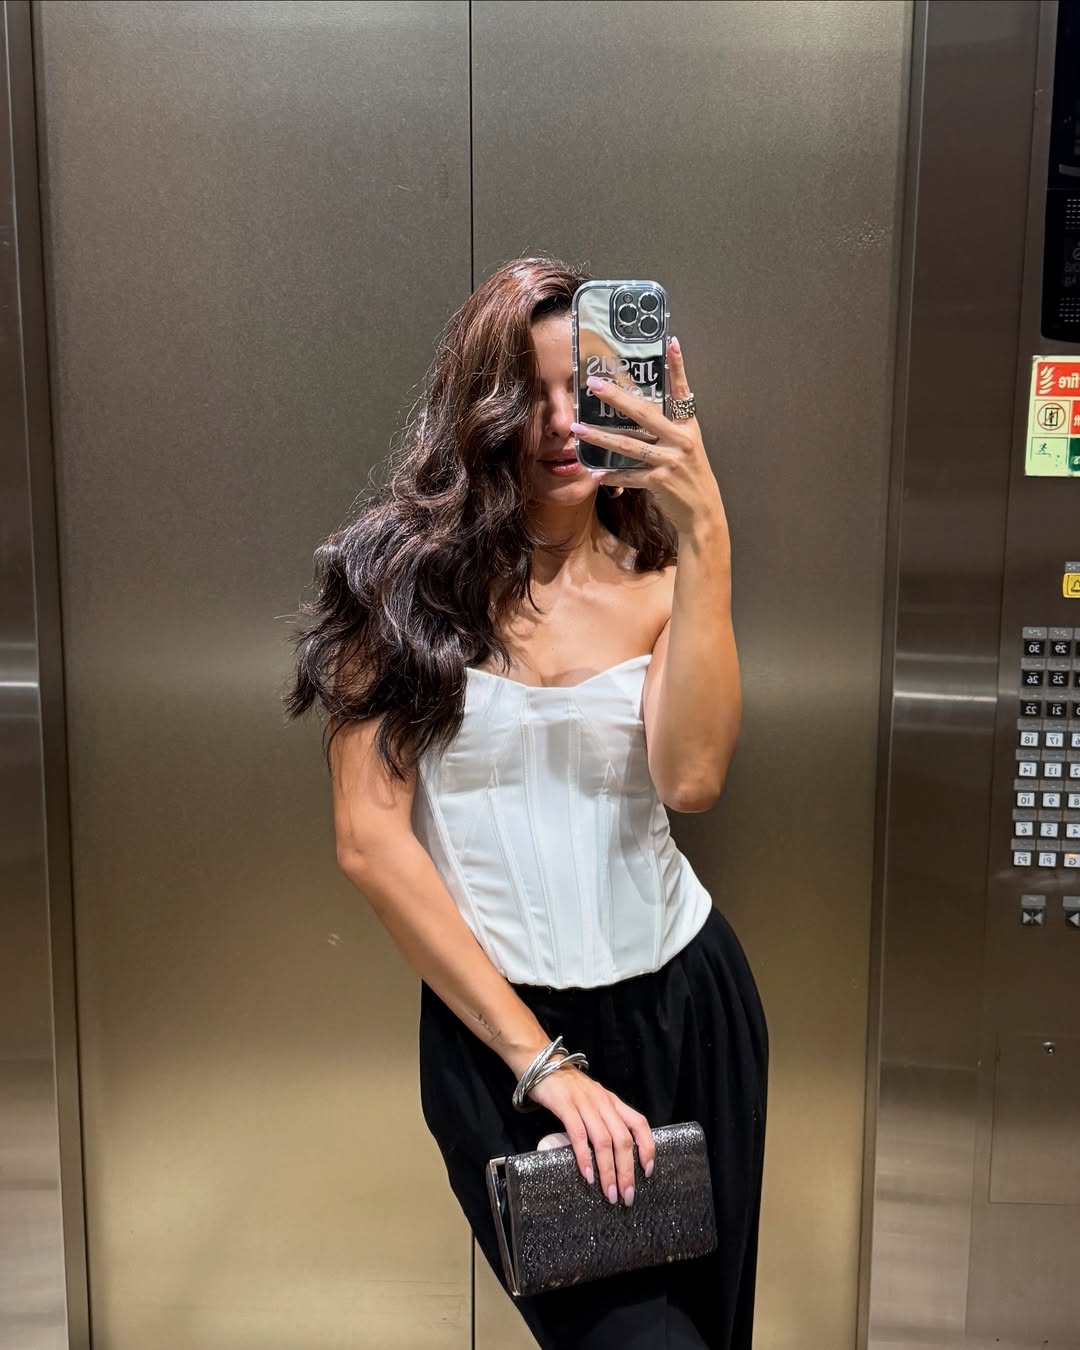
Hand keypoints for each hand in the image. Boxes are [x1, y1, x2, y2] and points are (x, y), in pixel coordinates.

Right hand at [527, 1064, 654, 1206]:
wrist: (542, 1064)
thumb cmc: (568, 1088)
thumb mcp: (592, 1101)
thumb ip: (603, 1121)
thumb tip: (614, 1154)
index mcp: (612, 1102)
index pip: (639, 1123)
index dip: (647, 1147)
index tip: (647, 1172)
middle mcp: (603, 1102)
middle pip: (622, 1139)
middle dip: (627, 1171)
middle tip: (626, 1196)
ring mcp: (584, 1103)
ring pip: (603, 1140)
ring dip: (608, 1170)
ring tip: (609, 1193)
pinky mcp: (565, 1105)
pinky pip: (578, 1134)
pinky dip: (584, 1156)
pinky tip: (587, 1175)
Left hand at [570, 336, 725, 536]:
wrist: (703, 514)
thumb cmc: (691, 480)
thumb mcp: (687, 450)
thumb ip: (666, 434)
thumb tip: (637, 420)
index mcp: (688, 428)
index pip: (682, 391)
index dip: (678, 367)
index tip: (671, 342)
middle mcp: (680, 440)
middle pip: (643, 413)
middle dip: (616, 398)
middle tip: (594, 384)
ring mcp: (670, 460)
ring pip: (628, 445)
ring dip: (600, 438)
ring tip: (578, 430)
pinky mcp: (660, 480)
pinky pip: (629, 475)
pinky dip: (611, 476)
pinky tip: (595, 473)